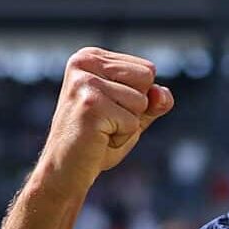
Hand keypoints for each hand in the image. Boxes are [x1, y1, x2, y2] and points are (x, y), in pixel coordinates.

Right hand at [32, 48, 174, 199]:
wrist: (65, 171)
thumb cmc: (97, 142)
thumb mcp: (131, 115)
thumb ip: (153, 101)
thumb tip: (163, 95)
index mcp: (91, 57)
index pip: (147, 69)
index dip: (137, 98)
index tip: (108, 110)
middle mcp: (84, 61)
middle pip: (146, 79)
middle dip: (135, 109)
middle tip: (104, 122)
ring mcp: (85, 82)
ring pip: (141, 101)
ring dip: (127, 125)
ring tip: (100, 130)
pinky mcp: (90, 105)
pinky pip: (133, 122)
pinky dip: (121, 138)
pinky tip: (97, 138)